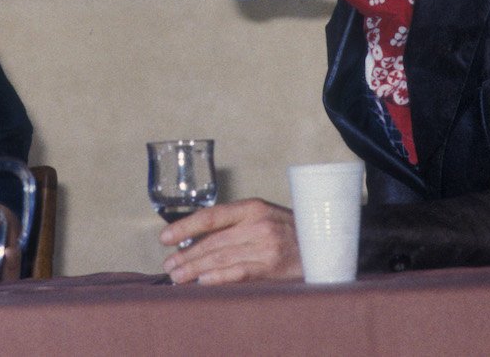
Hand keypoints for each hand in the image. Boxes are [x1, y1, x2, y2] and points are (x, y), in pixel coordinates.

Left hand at [160, 198, 301, 284]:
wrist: (325, 245)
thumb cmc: (288, 231)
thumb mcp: (263, 217)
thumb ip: (234, 224)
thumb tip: (197, 239)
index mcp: (251, 207)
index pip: (210, 216)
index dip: (184, 227)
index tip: (164, 239)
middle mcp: (258, 224)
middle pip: (212, 241)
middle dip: (186, 255)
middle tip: (169, 267)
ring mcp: (266, 246)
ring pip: (221, 258)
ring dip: (195, 269)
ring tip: (178, 277)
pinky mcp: (273, 267)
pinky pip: (239, 273)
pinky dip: (219, 278)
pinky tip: (203, 282)